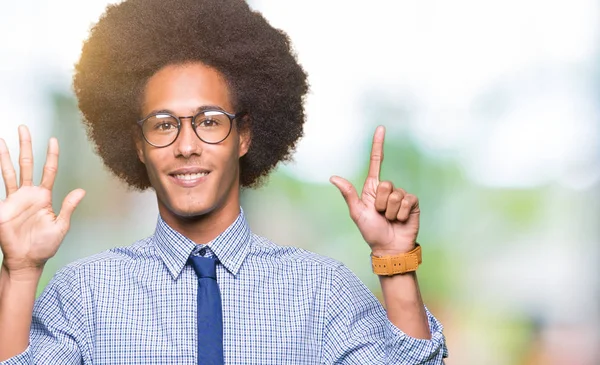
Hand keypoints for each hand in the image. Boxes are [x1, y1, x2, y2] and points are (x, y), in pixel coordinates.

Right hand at [0, 126, 84, 274]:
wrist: (27, 260)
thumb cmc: (45, 246)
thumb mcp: (61, 226)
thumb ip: (68, 207)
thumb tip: (81, 190)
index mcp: (45, 196)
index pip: (49, 170)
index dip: (51, 155)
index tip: (53, 139)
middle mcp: (30, 193)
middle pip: (28, 164)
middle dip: (26, 146)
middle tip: (23, 127)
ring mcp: (15, 198)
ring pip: (10, 171)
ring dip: (6, 155)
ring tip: (2, 139)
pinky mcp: (4, 206)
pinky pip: (1, 186)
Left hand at [330, 126, 418, 255]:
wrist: (389, 248)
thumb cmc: (371, 231)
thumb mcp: (357, 213)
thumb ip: (348, 194)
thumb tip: (333, 177)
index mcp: (372, 188)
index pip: (376, 162)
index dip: (378, 145)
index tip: (380, 128)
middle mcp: (388, 190)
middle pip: (385, 184)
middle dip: (381, 203)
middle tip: (380, 215)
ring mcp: (401, 196)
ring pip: (396, 195)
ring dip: (390, 211)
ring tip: (390, 219)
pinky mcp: (412, 203)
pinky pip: (407, 201)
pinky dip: (401, 213)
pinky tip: (400, 220)